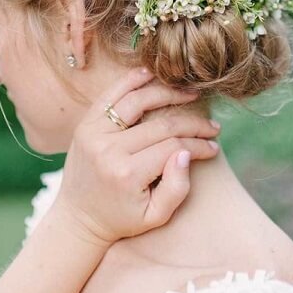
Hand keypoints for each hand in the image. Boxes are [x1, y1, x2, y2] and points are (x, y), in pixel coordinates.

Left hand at [51, 67, 220, 245]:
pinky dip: (132, 80)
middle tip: (213, 126)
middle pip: (161, 124)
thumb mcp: (155, 216)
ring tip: (191, 95)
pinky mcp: (85, 124)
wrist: (78, 216)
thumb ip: (177, 188)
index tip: (214, 146)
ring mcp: (93, 133)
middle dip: (193, 124)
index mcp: (127, 174)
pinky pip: (110, 94)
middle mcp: (108, 150)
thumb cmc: (122, 218)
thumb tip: (186, 152)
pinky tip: (153, 75)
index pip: (173, 146)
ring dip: (168, 93)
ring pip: (137, 100)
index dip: (198, 144)